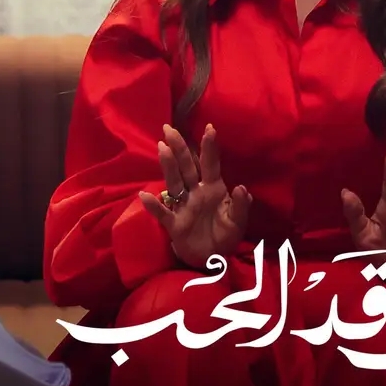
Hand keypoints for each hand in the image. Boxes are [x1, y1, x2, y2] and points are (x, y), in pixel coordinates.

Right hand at [139, 124, 252, 270]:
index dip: (209, 147)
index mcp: (214, 188)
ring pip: (174, 182)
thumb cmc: (225, 234)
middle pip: (187, 166)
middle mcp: (196, 192)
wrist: (213, 258)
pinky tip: (145, 195)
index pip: (210, 164)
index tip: (210, 127)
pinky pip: (163, 213)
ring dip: (168, 166)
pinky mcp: (175, 224)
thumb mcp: (238, 222)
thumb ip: (240, 206)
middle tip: (169, 128)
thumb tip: (241, 188)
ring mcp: (184, 206)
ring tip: (162, 148)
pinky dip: (154, 206)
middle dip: (180, 147)